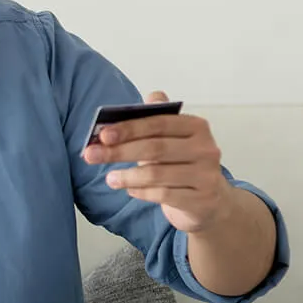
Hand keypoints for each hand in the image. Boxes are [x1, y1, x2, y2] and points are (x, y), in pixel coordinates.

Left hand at [82, 91, 232, 233]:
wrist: (210, 202)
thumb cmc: (182, 165)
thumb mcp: (169, 140)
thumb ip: (153, 121)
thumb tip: (144, 99)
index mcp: (197, 127)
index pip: (159, 123)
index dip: (129, 128)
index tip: (102, 134)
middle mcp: (206, 149)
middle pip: (155, 148)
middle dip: (118, 151)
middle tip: (91, 155)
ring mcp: (206, 175)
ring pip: (157, 174)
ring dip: (127, 176)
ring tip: (110, 178)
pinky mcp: (201, 200)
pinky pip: (163, 195)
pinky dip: (141, 192)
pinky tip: (129, 190)